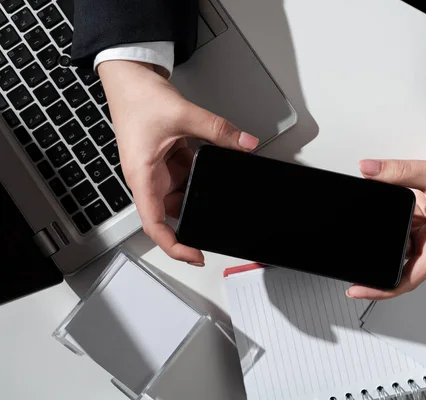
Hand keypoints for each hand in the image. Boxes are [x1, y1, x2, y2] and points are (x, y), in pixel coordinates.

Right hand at [98, 60, 258, 264]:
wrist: (129, 77)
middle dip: (196, 215)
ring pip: (183, 193)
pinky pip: (187, 175)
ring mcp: (158, 170)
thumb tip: (245, 143)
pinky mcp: (166, 159)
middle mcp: (148, 178)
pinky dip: (201, 174)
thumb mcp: (184, 115)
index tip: (195, 255)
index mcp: (142, 177)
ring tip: (219, 187)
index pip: (155, 225)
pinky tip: (213, 168)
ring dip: (200, 190)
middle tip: (220, 221)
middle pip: (172, 212)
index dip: (175, 246)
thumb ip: (219, 130)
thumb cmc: (137, 99)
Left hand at [347, 145, 425, 299]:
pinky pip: (402, 224)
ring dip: (383, 241)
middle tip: (351, 266)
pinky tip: (378, 215)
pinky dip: (389, 221)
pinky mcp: (425, 218)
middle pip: (401, 266)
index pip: (408, 279)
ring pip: (400, 243)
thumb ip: (398, 171)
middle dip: (377, 267)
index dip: (381, 289)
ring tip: (361, 236)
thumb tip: (369, 170)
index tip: (358, 290)